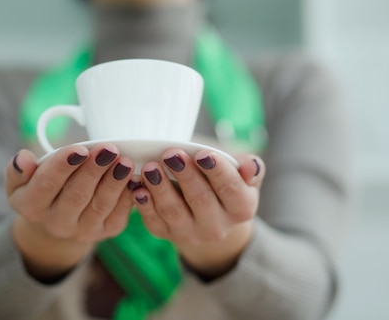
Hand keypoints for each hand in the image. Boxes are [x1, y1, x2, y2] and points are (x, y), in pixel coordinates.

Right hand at [5, 144, 133, 279]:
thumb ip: (18, 169)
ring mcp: (82, 230)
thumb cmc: (40, 187)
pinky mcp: (105, 231)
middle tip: (108, 149)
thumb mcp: (20, 180)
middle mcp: (56, 223)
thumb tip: (23, 159)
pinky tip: (133, 177)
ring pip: (100, 205)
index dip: (63, 165)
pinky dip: (127, 195)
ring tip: (125, 161)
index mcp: (31, 206)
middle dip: (94, 170)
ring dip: (114, 182)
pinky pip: (119, 214)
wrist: (56, 217)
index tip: (79, 149)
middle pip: (76, 195)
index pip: (46, 184)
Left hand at [130, 149, 264, 278]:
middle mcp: (217, 227)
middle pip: (201, 200)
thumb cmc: (225, 184)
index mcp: (241, 209)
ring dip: (160, 188)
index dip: (217, 171)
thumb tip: (250, 165)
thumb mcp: (243, 176)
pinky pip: (154, 221)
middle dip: (185, 175)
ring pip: (174, 212)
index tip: (203, 154)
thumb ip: (251, 168)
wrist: (208, 214)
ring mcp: (190, 234)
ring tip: (150, 167)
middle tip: (171, 154)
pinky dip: (144, 204)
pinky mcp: (166, 234)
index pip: (231, 190)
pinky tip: (138, 187)